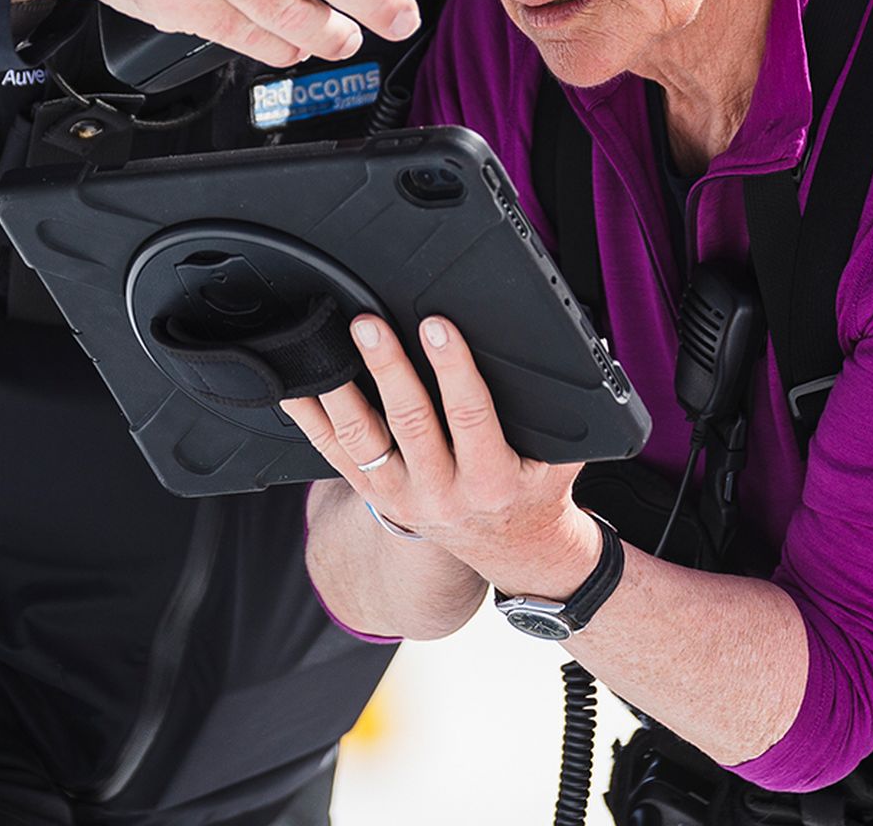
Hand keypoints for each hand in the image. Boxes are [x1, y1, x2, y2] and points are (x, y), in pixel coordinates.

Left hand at [280, 314, 599, 599]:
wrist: (512, 549)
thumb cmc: (535, 489)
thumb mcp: (560, 457)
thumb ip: (564, 413)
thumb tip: (579, 349)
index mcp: (492, 479)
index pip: (471, 416)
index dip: (453, 369)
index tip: (437, 325)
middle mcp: (443, 493)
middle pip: (410, 422)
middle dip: (389, 367)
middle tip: (370, 323)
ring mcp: (402, 497)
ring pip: (363, 440)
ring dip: (343, 389)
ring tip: (328, 346)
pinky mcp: (374, 494)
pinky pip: (333, 455)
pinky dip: (311, 419)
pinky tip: (293, 386)